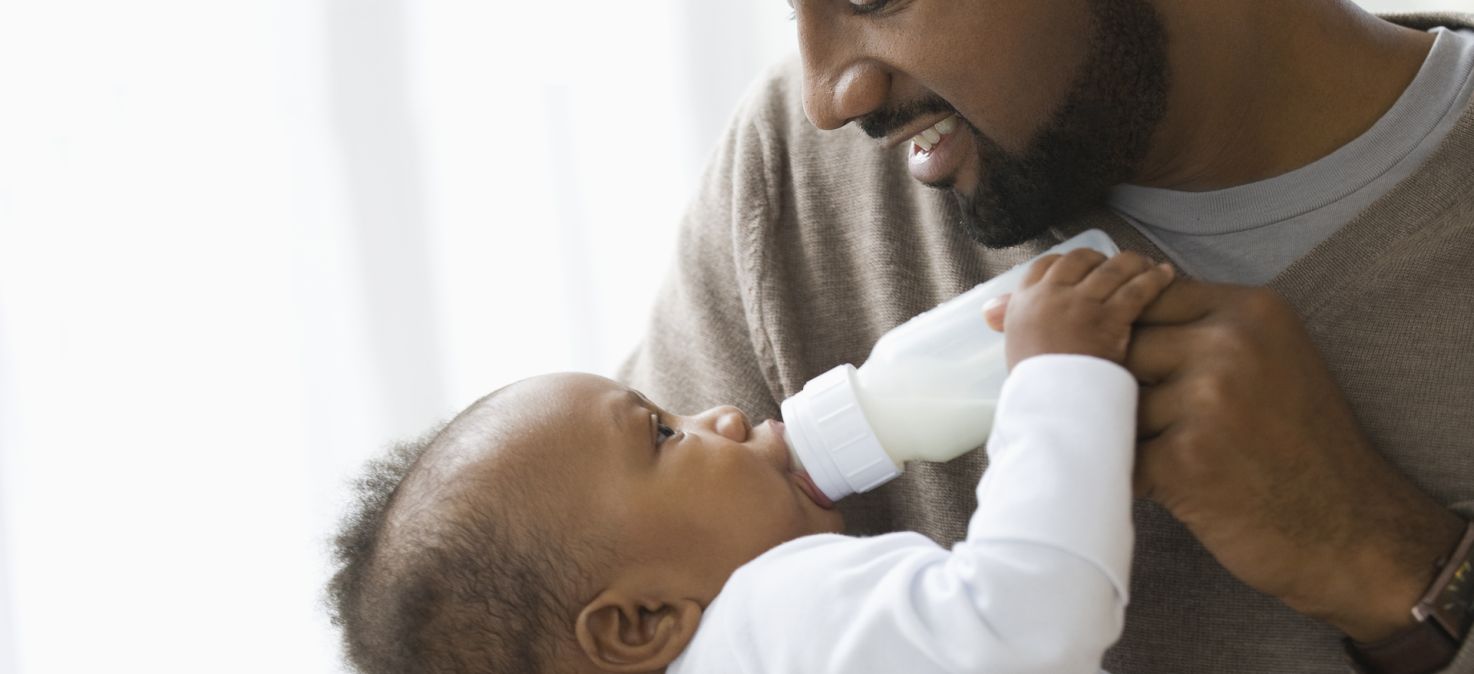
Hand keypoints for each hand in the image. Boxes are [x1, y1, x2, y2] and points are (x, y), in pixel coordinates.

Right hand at [982, 249, 1174, 369]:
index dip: (1067, 262)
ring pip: (1112, 269)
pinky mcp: (1110, 318)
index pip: (1045, 265)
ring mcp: (1080, 304)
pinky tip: (1166, 275)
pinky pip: (1137, 289)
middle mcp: (1051, 296)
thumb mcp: (1013, 347)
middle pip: (1079, 259)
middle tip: (1117, 267)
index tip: (1082, 268)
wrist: (1051, 408)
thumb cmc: (1034, 386)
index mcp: (1024, 303)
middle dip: (1100, 259)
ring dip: (1132, 263)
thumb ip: (1008, 321)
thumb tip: (989, 309)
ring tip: (1147, 265)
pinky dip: (1154, 279)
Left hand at [1128, 278, 1464, 641]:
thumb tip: (1114, 316)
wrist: (1351, 531)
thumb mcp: (1273, 358)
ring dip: (1131, 433)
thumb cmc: (1302, 446)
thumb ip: (1204, 329)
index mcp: (1252, 310)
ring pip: (1116, 401)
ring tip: (1175, 457)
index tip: (1140, 367)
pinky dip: (1133, 473)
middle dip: (1123, 384)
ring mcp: (1207, 399)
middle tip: (1156, 422)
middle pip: (1125, 345)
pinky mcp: (1184, 458)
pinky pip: (1120, 452)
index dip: (1131, 334)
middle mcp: (1230, 344)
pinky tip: (1169, 485)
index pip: (1149, 298)